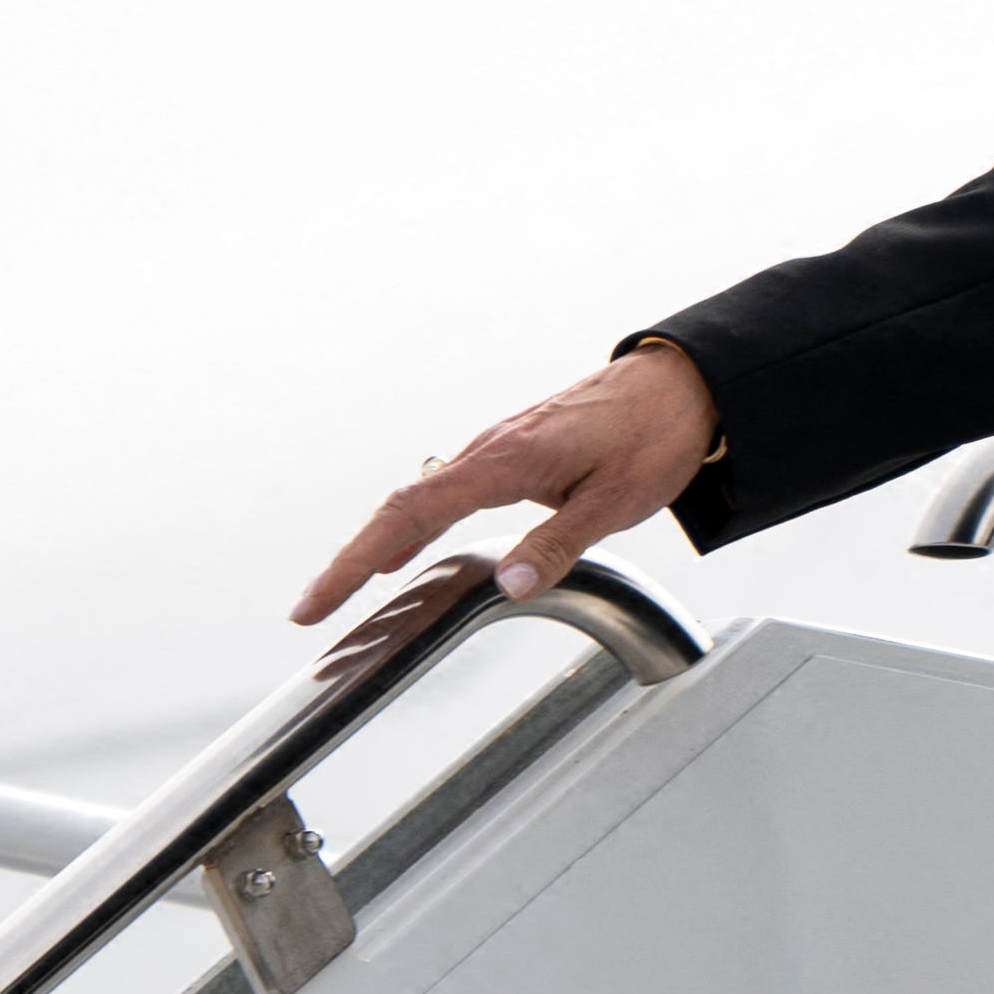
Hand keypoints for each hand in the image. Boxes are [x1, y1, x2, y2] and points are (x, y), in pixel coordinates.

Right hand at [293, 343, 719, 626]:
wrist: (683, 383)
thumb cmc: (653, 435)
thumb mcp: (614, 503)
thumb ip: (556, 546)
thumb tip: (506, 588)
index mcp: (504, 461)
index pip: (408, 515)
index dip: (355, 562)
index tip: (316, 602)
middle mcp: (488, 450)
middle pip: (399, 508)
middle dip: (350, 561)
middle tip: (311, 610)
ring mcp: (497, 448)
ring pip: (420, 497)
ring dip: (379, 543)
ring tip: (345, 591)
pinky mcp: (513, 452)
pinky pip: (447, 491)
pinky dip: (416, 524)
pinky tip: (406, 552)